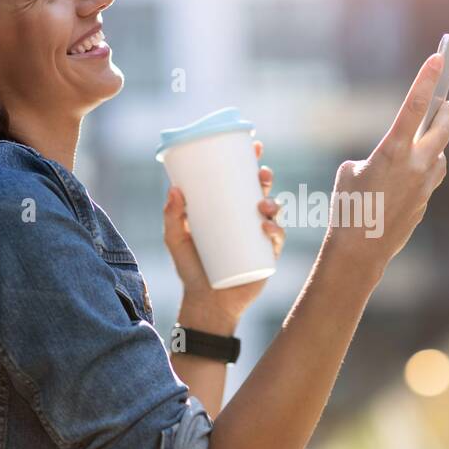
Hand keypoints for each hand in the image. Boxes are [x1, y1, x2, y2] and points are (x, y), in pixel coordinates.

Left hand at [164, 139, 284, 330]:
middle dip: (266, 178)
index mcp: (229, 211)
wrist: (205, 303)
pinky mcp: (267, 258)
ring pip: (274, 214)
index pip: (242, 181)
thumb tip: (174, 190)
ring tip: (262, 203)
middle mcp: (247, 222)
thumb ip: (172, 217)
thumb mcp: (175, 240)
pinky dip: (276, 231)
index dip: (251, 162)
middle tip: (261, 172)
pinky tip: (267, 227)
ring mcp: (259, 239)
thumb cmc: (191, 269)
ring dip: (274, 202)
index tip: (255, 145)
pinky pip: (277, 240)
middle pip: (262, 192)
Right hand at [324, 53, 448, 278]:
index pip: (415, 105)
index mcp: (393, 149)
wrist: (360, 249)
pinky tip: (416, 172)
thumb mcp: (350, 171)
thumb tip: (395, 160)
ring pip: (440, 156)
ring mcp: (424, 184)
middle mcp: (415, 164)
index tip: (438, 58)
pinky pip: (431, 178)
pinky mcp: (425, 202)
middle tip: (448, 102)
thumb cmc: (348, 205)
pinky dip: (426, 170)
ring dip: (437, 145)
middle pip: (442, 130)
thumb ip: (379, 156)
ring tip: (433, 136)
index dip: (427, 78)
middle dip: (445, 113)